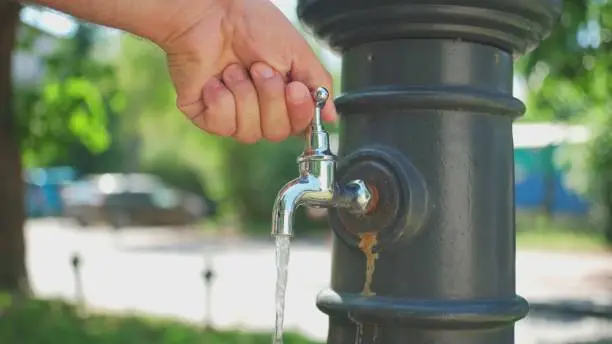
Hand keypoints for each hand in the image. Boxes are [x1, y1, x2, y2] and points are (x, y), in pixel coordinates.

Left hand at [157, 0, 336, 143]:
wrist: (211, 14)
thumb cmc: (252, 25)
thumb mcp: (297, 53)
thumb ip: (318, 84)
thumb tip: (332, 115)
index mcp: (282, 96)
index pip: (300, 126)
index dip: (299, 113)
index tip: (295, 88)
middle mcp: (259, 109)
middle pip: (276, 133)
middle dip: (270, 99)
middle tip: (259, 68)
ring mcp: (232, 114)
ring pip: (250, 133)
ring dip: (245, 95)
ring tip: (234, 69)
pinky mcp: (206, 115)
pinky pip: (223, 125)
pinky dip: (222, 100)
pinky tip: (214, 80)